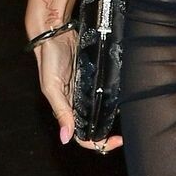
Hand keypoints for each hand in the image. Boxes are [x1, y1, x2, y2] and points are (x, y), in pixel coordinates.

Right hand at [31, 30, 123, 154]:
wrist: (55, 32)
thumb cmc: (49, 58)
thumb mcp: (51, 87)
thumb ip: (60, 111)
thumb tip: (65, 138)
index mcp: (66, 109)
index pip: (81, 136)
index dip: (97, 143)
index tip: (116, 141)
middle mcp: (76, 103)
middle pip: (93, 127)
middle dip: (107, 135)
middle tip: (123, 135)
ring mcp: (85, 91)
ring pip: (99, 112)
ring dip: (111, 118)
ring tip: (127, 120)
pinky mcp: (93, 78)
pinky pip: (103, 93)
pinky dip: (112, 99)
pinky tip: (122, 100)